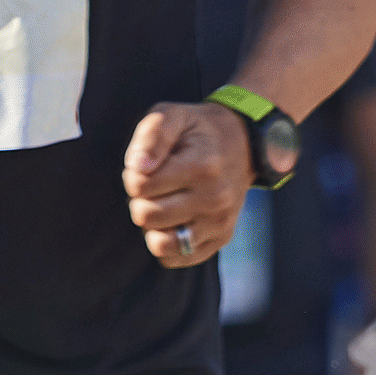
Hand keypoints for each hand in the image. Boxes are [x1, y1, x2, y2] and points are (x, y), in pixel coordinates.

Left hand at [126, 102, 253, 268]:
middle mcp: (215, 198)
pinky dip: (166, 244)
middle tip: (153, 187)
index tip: (146, 166)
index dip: (133, 176)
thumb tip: (138, 168)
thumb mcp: (172, 115)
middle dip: (140, 200)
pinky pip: (177, 258)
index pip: (141, 186)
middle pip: (147, 216)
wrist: (243, 145)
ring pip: (160, 244)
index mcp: (201, 166)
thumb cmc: (197, 131)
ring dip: (151, 226)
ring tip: (161, 206)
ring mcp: (219, 223)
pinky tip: (172, 221)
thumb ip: (151, 136)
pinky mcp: (220, 239)